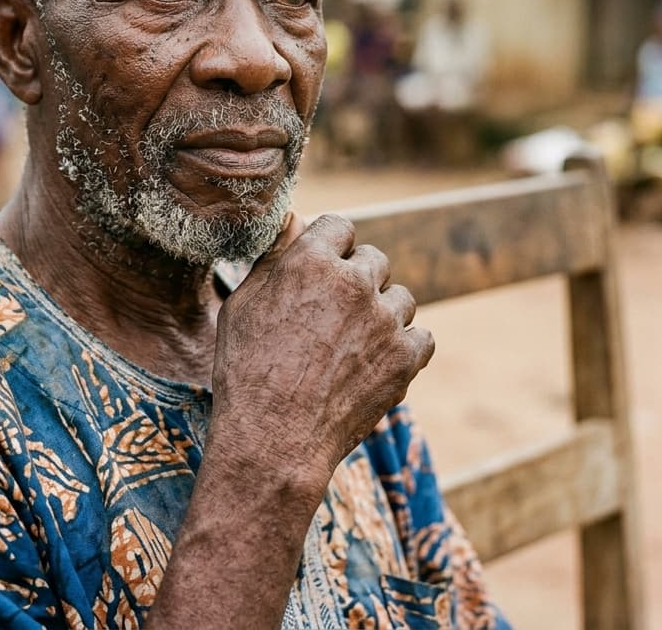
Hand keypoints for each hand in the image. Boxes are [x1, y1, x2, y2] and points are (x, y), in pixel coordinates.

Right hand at [209, 212, 434, 499]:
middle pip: (374, 259)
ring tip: (354, 342)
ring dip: (382, 312)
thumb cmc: (247, 369)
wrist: (274, 438)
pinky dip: (404, 347)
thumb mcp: (243, 304)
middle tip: (335, 311)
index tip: (325, 265)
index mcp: (311, 261)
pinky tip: (377, 361)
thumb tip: (293, 228)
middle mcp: (353, 282)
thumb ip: (274, 261)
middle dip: (357, 278)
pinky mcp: (406, 357)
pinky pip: (421, 336)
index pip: (340, 226)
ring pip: (400, 297)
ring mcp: (385, 320)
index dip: (332, 245)